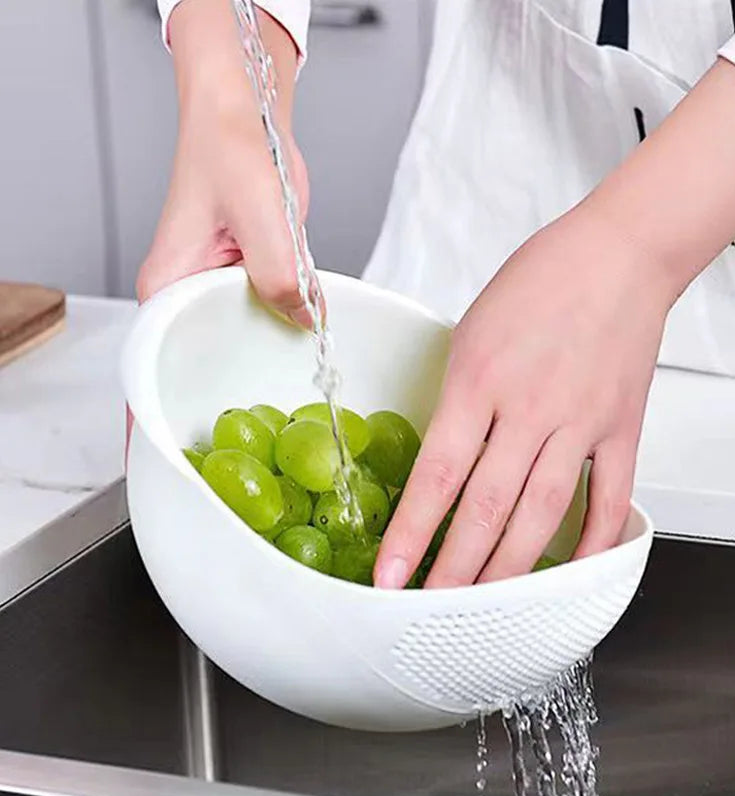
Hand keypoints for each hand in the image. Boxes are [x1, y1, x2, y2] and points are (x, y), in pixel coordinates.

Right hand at [128, 0, 308, 462]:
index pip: (153, 368)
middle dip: (213, 404)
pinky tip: (302, 357)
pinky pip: (261, 317)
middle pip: (196, 364)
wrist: (248, 116)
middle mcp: (186, 295)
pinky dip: (280, 334)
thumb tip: (306, 324)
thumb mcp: (263, 219)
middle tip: (245, 448)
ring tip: (276, 418)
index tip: (166, 464)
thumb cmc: (232, 151)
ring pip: (234, 343)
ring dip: (255, 368)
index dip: (156, 420)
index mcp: (169, 288)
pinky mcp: (245, 278)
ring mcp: (216, 289)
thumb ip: (282, 279)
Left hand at [374, 204, 670, 587]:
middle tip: (431, 608)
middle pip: (487, 508)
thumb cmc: (539, 280)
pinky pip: (610, 496)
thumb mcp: (471, 331)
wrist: (618, 253)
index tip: (390, 574)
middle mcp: (529, 408)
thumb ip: (459, 400)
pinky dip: (594, 540)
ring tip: (483, 605)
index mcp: (480, 380)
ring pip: (542, 513)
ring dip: (510, 568)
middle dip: (455, 568)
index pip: (438, 475)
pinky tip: (572, 571)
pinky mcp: (622, 427)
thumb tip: (446, 459)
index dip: (411, 533)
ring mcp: (581, 422)